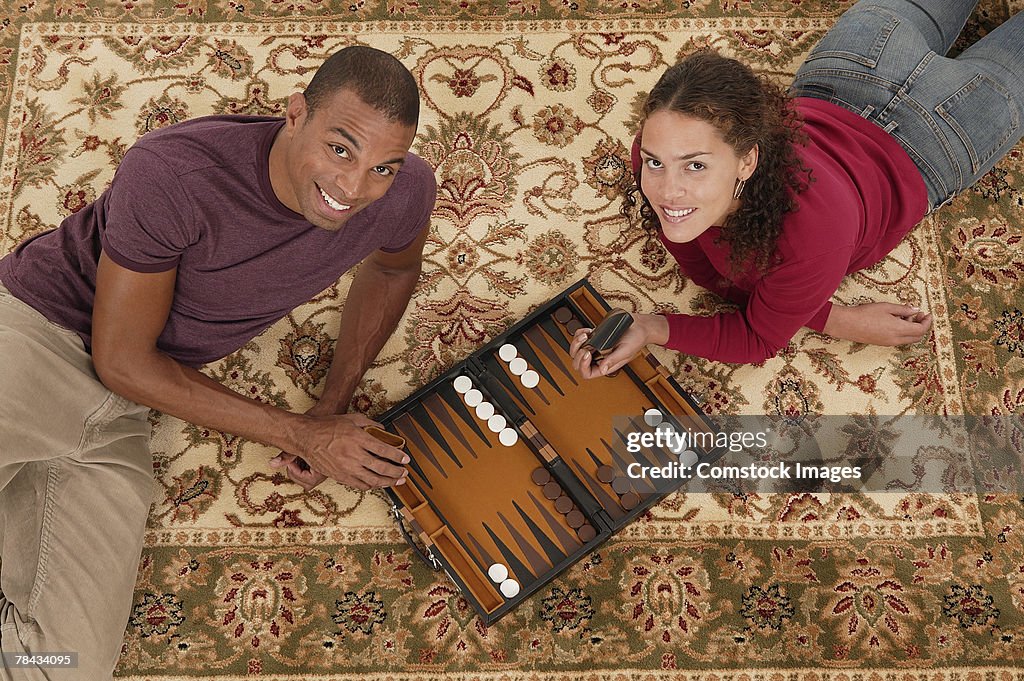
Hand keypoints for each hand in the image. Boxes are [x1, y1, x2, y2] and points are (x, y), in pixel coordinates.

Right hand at [270, 410, 408, 490]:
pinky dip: (371, 485)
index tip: (406, 459)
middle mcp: (354, 455)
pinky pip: (359, 485)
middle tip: (405, 473)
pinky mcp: (340, 476)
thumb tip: (381, 429)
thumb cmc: (326, 426)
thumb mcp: (350, 418)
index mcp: (358, 439)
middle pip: (381, 467)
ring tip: (397, 481)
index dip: (397, 456)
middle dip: (396, 472)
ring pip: (372, 479)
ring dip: (387, 482)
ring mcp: (346, 467)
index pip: (384, 450)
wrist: (305, 437)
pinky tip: (377, 483)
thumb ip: (368, 423)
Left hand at [568, 313, 668, 379]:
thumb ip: (614, 360)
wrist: (639, 325)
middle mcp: (599, 358)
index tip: (588, 353)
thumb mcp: (626, 351)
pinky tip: (587, 331)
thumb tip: (602, 369)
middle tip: (586, 344)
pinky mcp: (594, 338)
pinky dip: (579, 334)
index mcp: (606, 365)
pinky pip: (579, 339)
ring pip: (576, 351)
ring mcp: (595, 348)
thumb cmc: (636, 339)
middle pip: (578, 363)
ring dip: (576, 343)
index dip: (583, 366)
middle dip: (578, 354)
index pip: (587, 373)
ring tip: (585, 335)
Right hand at [823, 303, 932, 345]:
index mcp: (899, 330)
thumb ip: (903, 309)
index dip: (927, 322)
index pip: (921, 330)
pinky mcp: (882, 343)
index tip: (927, 314)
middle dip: (921, 326)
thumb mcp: (886, 307)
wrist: (847, 325)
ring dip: (911, 329)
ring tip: (904, 316)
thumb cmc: (865, 314)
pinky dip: (902, 332)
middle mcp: (896, 339)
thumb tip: (915, 310)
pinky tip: (894, 322)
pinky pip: (898, 340)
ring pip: (908, 339)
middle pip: (917, 337)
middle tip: (918, 315)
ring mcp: (888, 343)